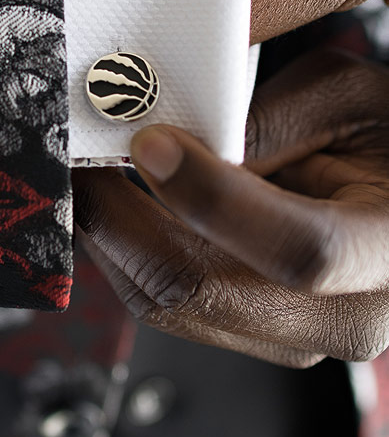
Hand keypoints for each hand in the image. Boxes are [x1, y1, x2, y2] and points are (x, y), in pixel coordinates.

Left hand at [72, 49, 388, 366]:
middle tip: (77, 156)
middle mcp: (346, 318)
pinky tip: (112, 202)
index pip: (298, 251)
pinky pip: (171, 305)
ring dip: (112, 238)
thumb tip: (168, 142)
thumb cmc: (383, 135)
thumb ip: (266, 119)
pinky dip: (127, 254)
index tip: (147, 142)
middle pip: (205, 293)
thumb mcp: (343, 97)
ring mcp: (297, 339)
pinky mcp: (256, 337)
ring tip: (84, 172)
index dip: (210, 198)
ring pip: (171, 307)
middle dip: (121, 221)